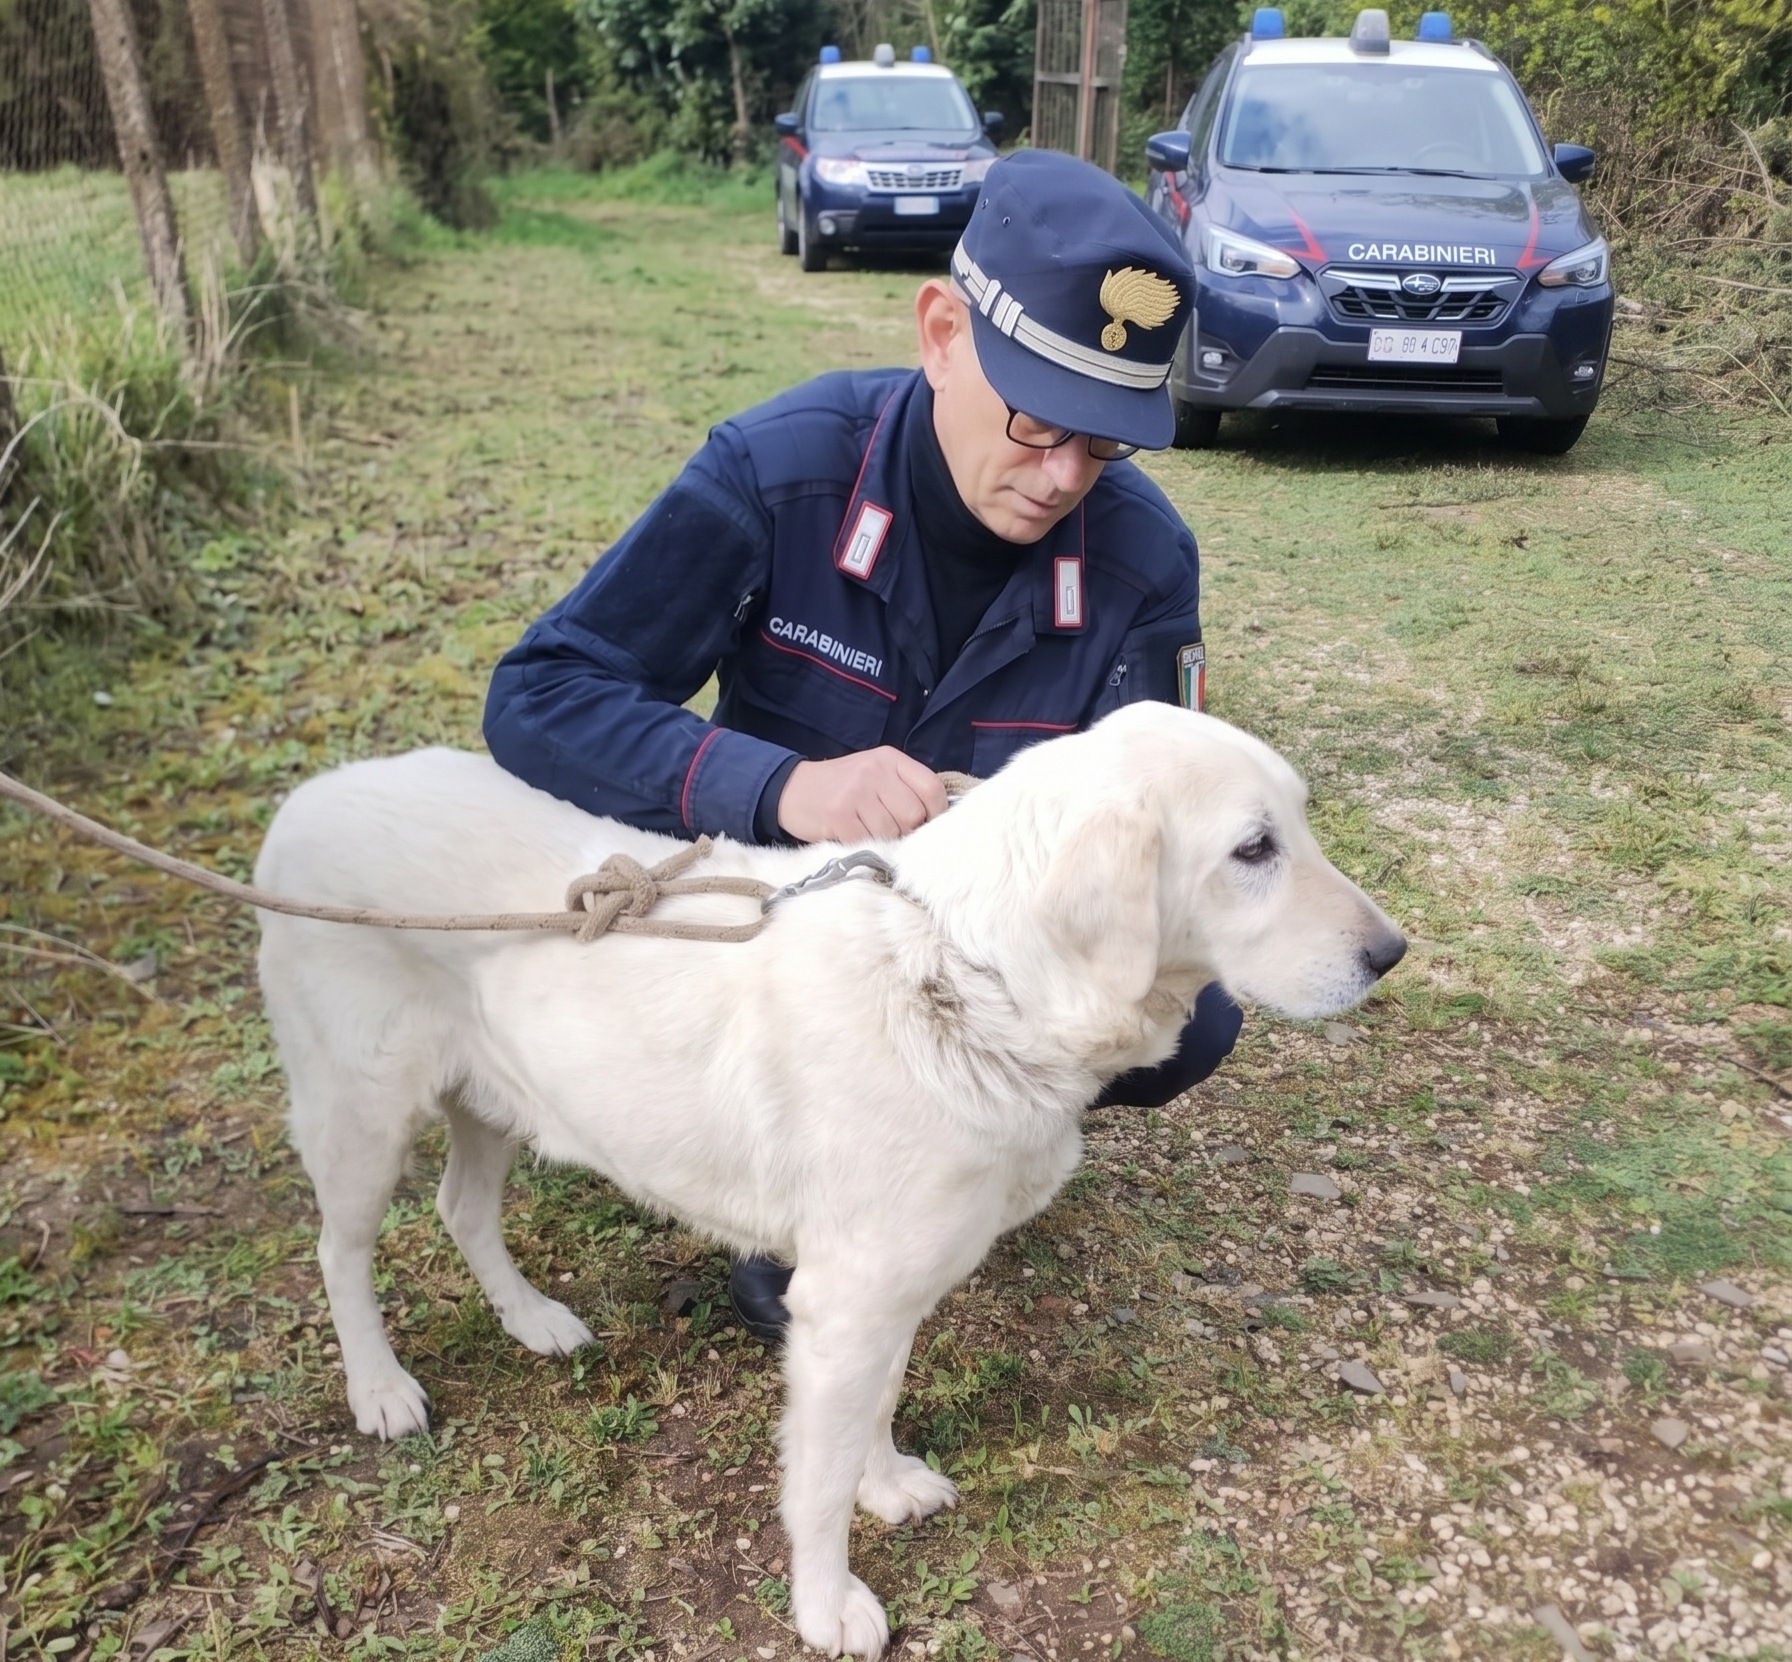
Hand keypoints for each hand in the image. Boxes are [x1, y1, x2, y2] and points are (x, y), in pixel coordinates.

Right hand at [776, 748, 947, 842]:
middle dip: (906, 830)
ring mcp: (855, 791)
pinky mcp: (838, 814)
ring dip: (883, 840)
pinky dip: (863, 845)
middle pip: (914, 815)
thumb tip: (937, 820)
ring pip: (892, 831)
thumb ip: (905, 788)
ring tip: (868, 831)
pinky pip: (867, 841)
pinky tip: (853, 836)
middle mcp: (875, 771)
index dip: (935, 813)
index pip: (932, 789)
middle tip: (889, 830)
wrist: (793, 790)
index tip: (924, 824)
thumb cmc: (842, 787)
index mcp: (890, 759)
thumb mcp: (876, 773)